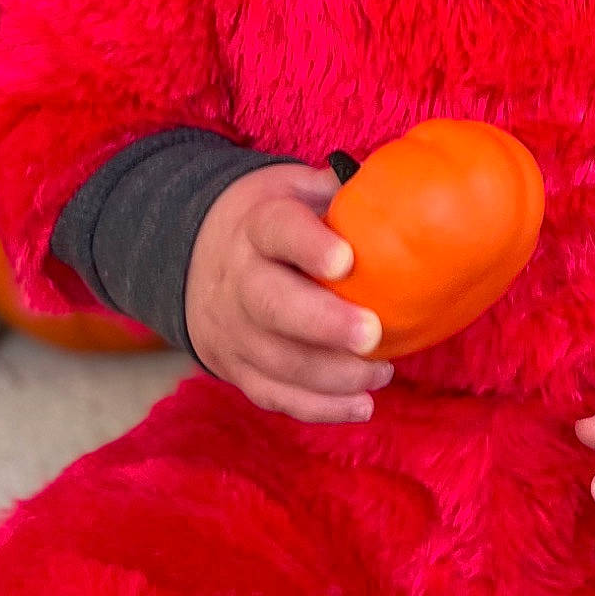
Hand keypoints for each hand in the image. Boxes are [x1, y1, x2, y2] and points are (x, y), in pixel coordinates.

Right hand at [184, 162, 395, 422]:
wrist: (195, 256)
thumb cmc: (272, 219)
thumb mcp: (294, 189)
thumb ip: (338, 191)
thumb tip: (399, 187)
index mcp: (257, 227)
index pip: (278, 230)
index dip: (309, 245)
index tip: (347, 260)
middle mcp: (238, 279)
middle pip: (271, 306)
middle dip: (323, 324)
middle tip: (372, 334)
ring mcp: (232, 329)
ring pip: (275, 360)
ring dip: (332, 375)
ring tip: (383, 372)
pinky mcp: (236, 367)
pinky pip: (273, 395)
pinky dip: (317, 407)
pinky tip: (362, 406)